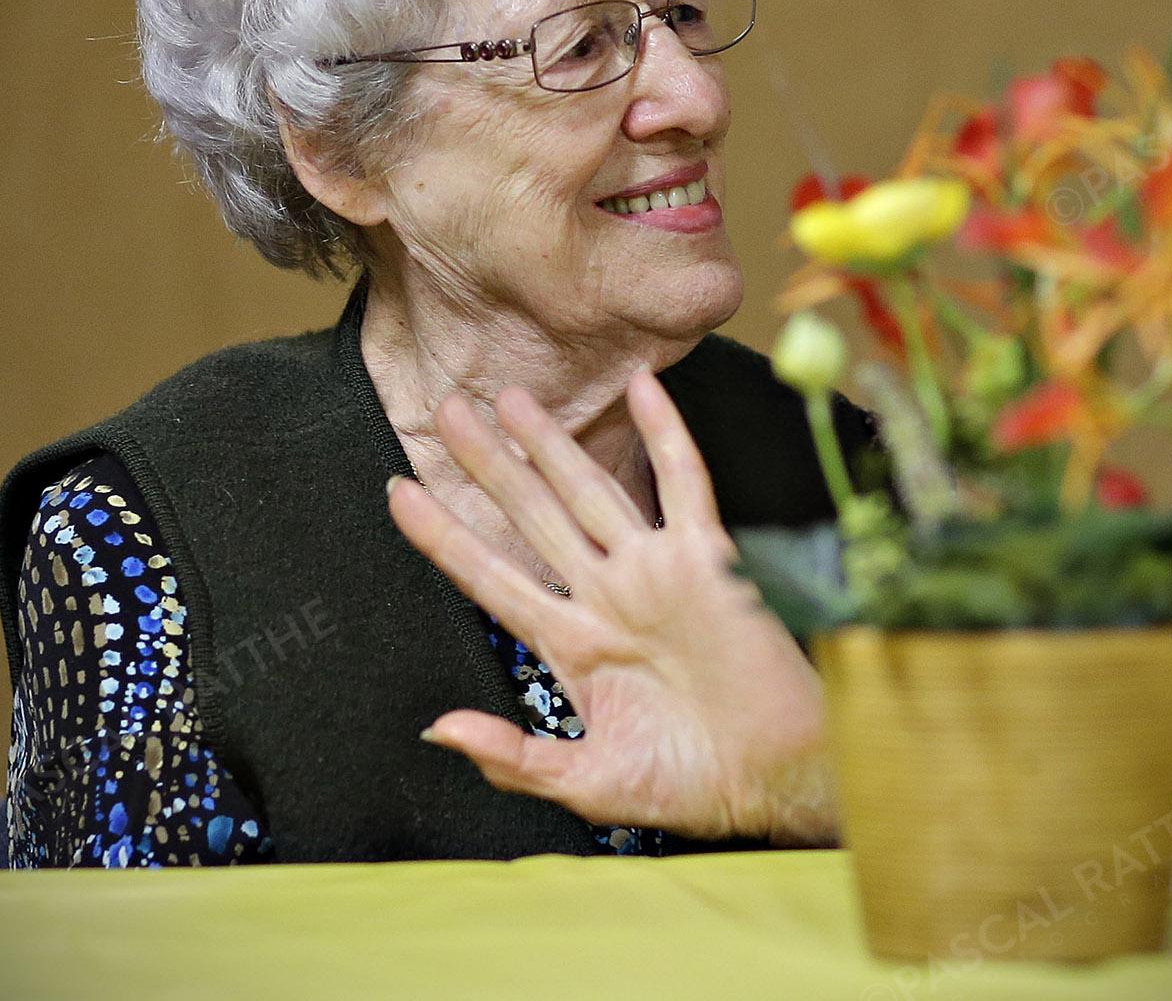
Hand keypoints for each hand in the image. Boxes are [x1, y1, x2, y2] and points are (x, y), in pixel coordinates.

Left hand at [386, 367, 837, 845]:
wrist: (774, 776)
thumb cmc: (687, 782)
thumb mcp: (586, 781)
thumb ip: (514, 757)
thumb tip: (438, 729)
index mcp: (571, 644)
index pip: (491, 577)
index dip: (444, 536)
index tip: (397, 493)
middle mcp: (605, 596)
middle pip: (532, 516)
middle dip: (489, 465)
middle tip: (448, 410)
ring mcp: (653, 572)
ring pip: (591, 490)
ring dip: (553, 443)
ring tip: (511, 397)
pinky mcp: (707, 558)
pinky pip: (683, 484)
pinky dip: (666, 434)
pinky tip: (644, 388)